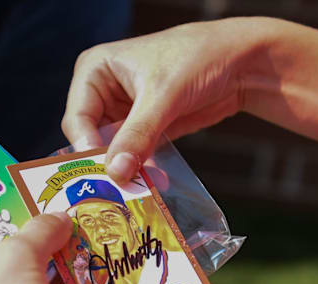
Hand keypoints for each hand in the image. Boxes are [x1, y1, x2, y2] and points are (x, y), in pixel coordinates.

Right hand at [62, 17, 266, 182]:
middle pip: (91, 137)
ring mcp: (124, 112)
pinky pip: (134, 154)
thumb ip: (138, 134)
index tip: (103, 173)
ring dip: (124, 170)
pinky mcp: (144, 128)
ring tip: (135, 191)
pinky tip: (150, 184)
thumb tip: (115, 172)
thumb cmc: (198, 58)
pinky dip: (140, 169)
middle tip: (116, 189)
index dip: (86, 146)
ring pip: (112, 150)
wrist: (240, 62)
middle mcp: (103, 91)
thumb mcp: (164, 95)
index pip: (77, 117)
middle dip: (105, 162)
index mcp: (95, 70)